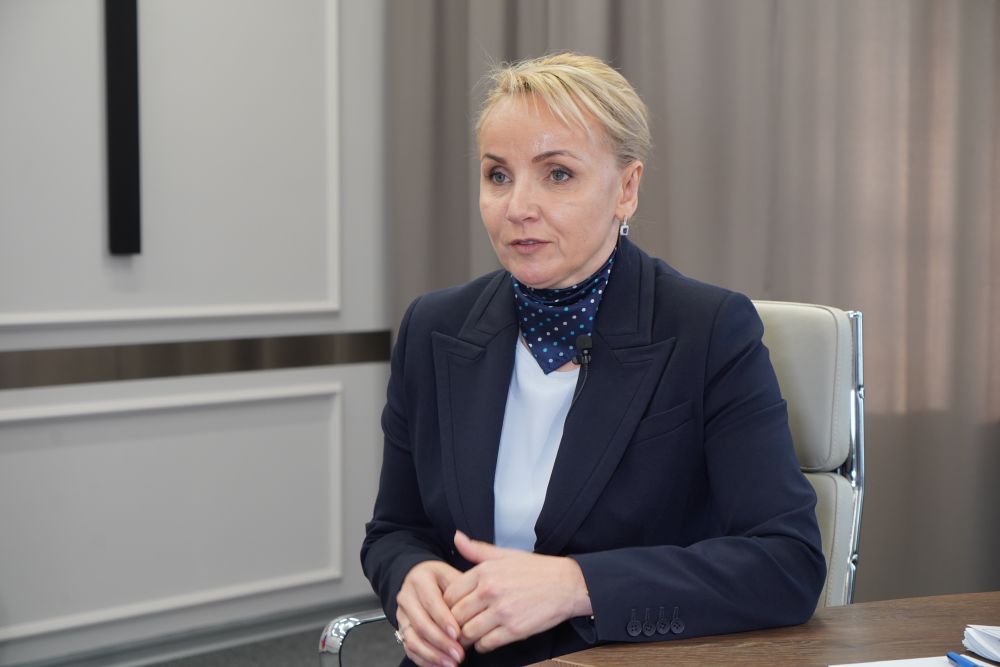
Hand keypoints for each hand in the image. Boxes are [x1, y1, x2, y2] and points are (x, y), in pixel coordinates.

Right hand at [395, 560, 465, 666]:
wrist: (422, 579)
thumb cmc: (441, 578)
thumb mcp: (452, 575)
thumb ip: (461, 592)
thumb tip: (472, 615)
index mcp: (419, 579)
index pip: (431, 602)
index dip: (444, 620)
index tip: (458, 633)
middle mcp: (406, 597)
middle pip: (421, 623)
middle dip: (441, 642)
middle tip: (459, 653)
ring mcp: (402, 615)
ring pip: (413, 639)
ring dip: (433, 654)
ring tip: (451, 663)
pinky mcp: (401, 629)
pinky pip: (409, 649)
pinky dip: (424, 660)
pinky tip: (440, 665)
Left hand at [443, 531, 591, 652]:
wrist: (567, 585)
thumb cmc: (536, 570)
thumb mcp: (505, 555)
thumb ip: (477, 550)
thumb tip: (457, 537)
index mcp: (485, 572)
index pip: (451, 593)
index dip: (447, 604)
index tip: (451, 610)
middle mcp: (490, 591)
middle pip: (456, 615)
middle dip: (453, 623)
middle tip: (455, 627)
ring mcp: (502, 612)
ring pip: (468, 632)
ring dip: (465, 637)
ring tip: (468, 636)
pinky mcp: (514, 630)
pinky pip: (486, 644)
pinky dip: (482, 645)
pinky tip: (485, 640)